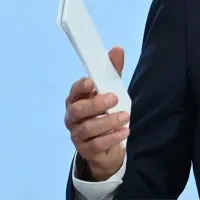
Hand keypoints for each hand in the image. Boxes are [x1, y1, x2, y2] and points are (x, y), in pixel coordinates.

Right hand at [64, 47, 129, 180]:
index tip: (91, 83)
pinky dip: (111, 138)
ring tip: (125, 116)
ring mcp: (77, 135)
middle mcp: (73, 118)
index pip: (74, 92)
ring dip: (107, 122)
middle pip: (77, 111)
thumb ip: (113, 72)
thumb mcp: (112, 91)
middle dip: (95, 104)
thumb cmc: (106, 113)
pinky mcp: (86, 150)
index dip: (80, 87)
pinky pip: (96, 145)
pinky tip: (125, 132)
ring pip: (87, 129)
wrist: (107, 146)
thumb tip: (117, 49)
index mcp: (77, 100)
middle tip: (115, 99)